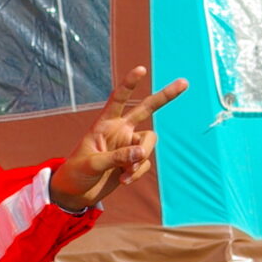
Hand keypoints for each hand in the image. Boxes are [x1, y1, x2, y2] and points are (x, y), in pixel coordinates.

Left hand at [50, 66, 187, 211]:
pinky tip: (123, 180)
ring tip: (126, 172)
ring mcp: (128, 145)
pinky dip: (137, 172)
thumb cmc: (77, 172)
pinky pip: (144, 163)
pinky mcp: (133, 161)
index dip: (130, 84)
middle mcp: (120, 130)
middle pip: (146, 109)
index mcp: (105, 123)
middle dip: (165, 96)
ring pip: (149, 142)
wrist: (76, 192)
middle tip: (185, 82)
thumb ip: (117, 157)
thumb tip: (141, 153)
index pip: (119, 99)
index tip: (141, 69)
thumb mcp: (93, 164)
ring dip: (142, 157)